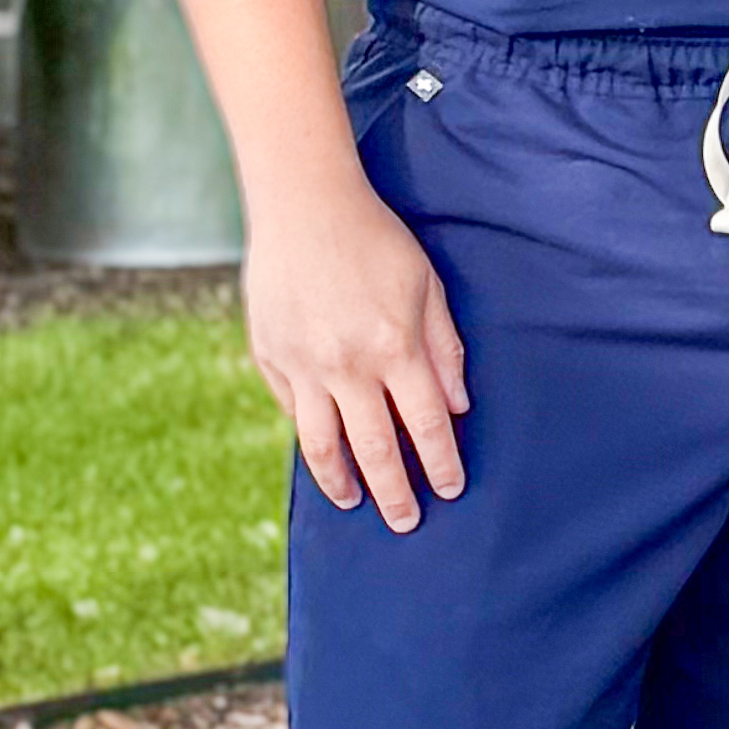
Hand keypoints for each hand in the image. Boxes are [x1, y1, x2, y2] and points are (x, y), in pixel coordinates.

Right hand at [244, 173, 469, 527]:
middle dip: (396, 492)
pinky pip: (294, 412)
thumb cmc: (376, 240)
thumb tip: (457, 407)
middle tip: (407, 522)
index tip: (451, 489)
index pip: (426, 425)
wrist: (304, 206)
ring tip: (355, 503)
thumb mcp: (427, 285)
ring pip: (323, 445)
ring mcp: (303, 366)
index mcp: (395, 347)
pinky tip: (324, 455)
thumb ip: (444, 348)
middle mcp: (347, 366)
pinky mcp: (270, 358)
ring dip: (343, 483)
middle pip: (376, 449)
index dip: (441, 462)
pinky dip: (310, 438)